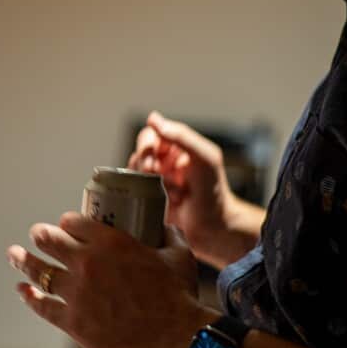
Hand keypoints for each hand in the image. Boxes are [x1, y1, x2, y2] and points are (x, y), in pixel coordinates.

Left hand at [7, 214, 208, 347]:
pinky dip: (29, 296)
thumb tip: (164, 226)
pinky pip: (42, 306)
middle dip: (40, 235)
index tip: (65, 225)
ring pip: (39, 271)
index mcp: (110, 242)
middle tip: (36, 235)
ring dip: (24, 260)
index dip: (67, 222)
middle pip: (49, 241)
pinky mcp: (73, 322)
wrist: (176, 341)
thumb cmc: (179, 298)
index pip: (73, 222)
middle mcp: (87, 262)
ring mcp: (76, 293)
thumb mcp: (179, 256)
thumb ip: (169, 236)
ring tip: (14, 254)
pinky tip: (22, 290)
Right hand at [128, 111, 239, 264]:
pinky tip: (158, 202)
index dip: (148, 146)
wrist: (213, 229)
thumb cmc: (213, 192)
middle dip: (143, 163)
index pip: (151, 135)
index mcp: (178, 147)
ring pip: (133, 170)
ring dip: (144, 181)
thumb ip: (181, 136)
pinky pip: (132, 190)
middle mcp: (166, 161)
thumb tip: (152, 118)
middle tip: (152, 175)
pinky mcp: (149, 199)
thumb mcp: (204, 157)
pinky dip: (140, 195)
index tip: (155, 160)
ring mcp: (157, 180)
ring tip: (162, 191)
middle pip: (139, 152)